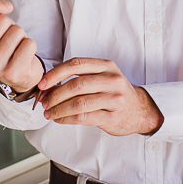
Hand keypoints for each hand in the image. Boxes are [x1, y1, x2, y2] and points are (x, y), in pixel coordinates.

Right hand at [0, 0, 43, 92]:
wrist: (16, 73)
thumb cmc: (0, 44)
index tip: (7, 7)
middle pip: (1, 21)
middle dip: (10, 24)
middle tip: (8, 36)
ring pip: (16, 31)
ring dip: (21, 35)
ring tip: (15, 45)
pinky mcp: (12, 73)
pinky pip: (29, 44)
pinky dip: (30, 45)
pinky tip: (23, 55)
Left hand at [38, 57, 163, 135]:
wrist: (139, 110)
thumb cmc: (114, 92)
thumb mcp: (102, 76)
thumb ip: (80, 77)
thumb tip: (49, 85)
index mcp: (106, 66)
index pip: (76, 64)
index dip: (55, 74)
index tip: (42, 84)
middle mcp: (112, 80)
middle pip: (76, 85)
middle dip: (55, 94)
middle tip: (44, 102)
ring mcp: (114, 99)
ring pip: (78, 103)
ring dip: (59, 109)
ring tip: (49, 113)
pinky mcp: (112, 117)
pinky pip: (83, 118)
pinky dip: (67, 119)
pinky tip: (60, 119)